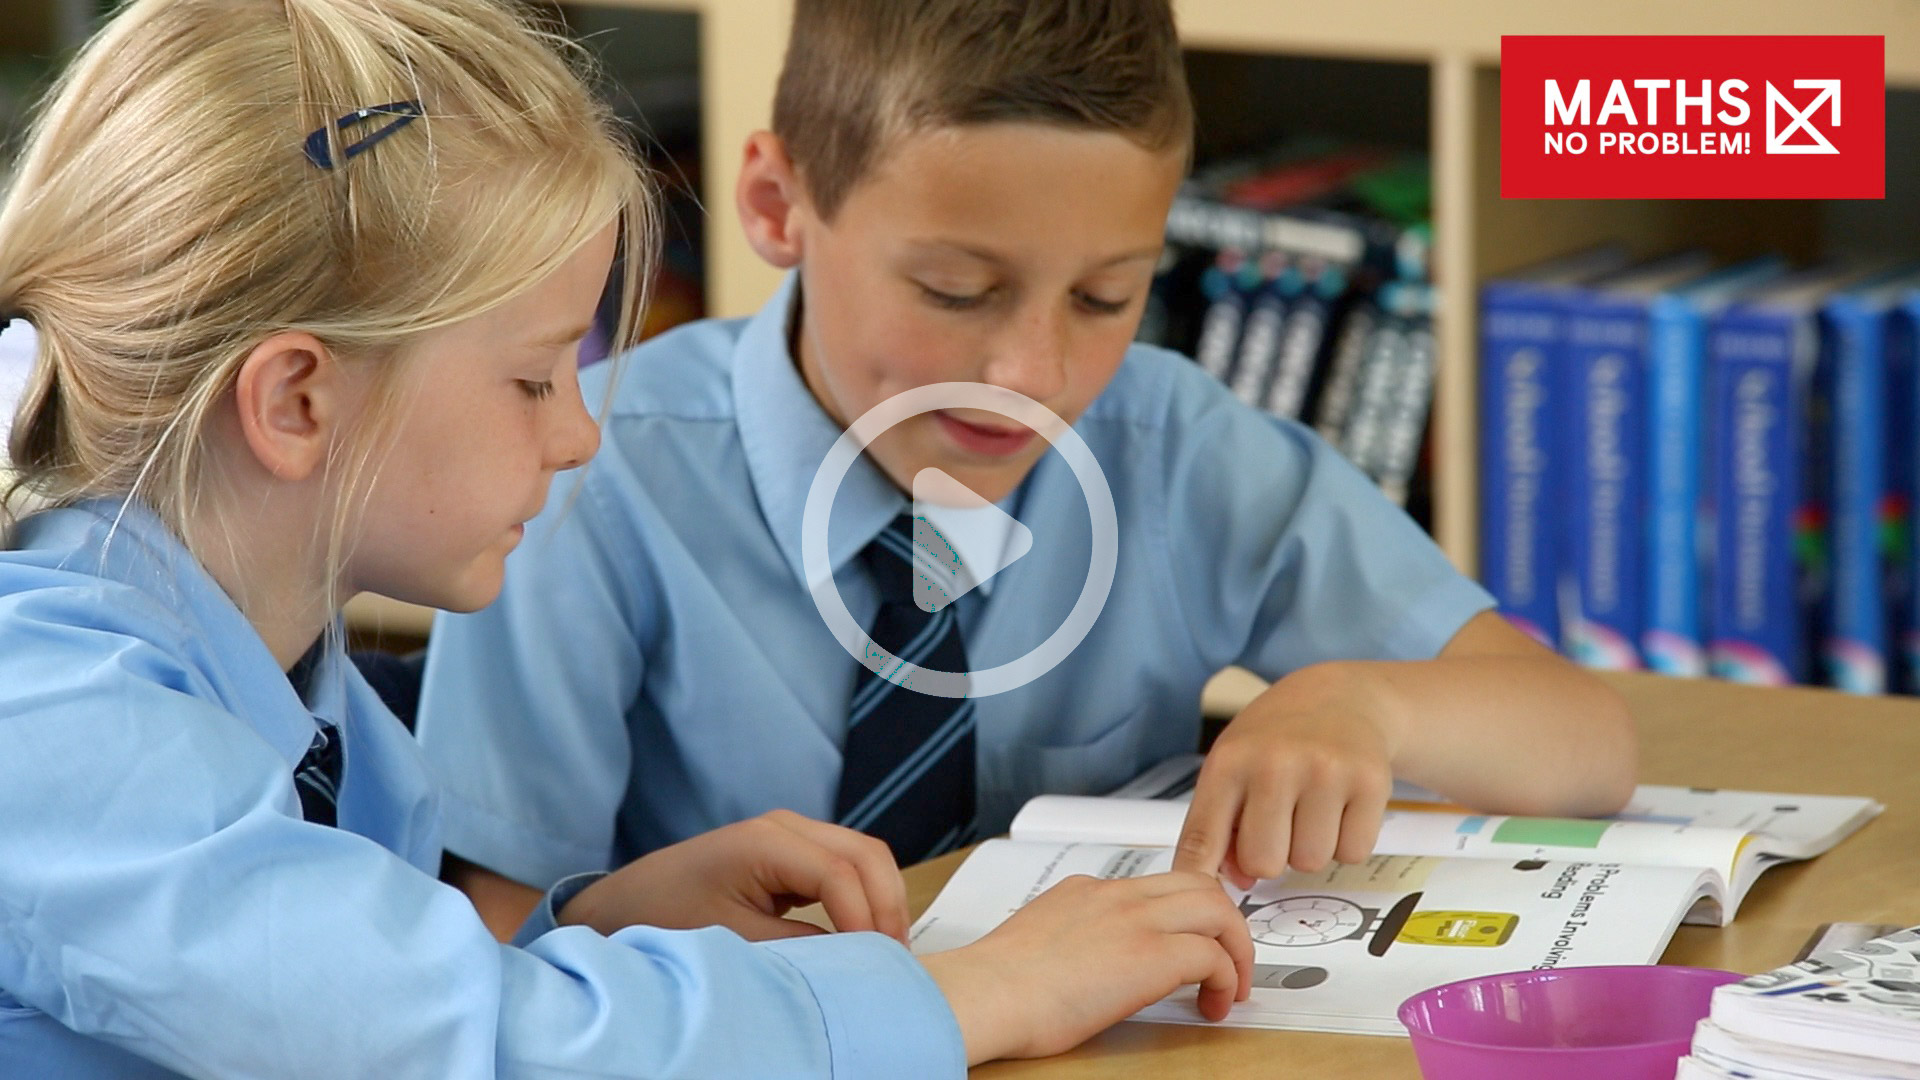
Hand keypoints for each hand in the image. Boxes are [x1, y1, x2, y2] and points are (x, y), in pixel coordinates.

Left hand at [558, 809, 908, 942]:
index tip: (877, 964)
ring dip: (883, 900)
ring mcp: (791, 835)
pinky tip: (867, 935)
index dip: (866, 918)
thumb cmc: (665, 917)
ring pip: (864, 857)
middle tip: (896, 960)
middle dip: (888, 905)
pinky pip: (847, 866)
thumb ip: (797, 946)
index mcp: (766, 840)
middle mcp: (786, 826)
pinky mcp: (792, 853)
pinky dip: (866, 896)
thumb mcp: (731, 939)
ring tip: (888, 952)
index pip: (840, 873)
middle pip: (866, 854)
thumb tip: (853, 957)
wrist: (624, 904)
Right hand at [920, 871, 1252, 1063]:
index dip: (1185, 914)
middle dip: (1225, 922)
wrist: (985, 993)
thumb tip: (1091, 967)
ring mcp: (1135, 920)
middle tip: (1227, 960)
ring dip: (1236, 947)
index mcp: (1087, 891)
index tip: (1192, 943)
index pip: (1155, 886)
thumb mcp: (1040, 941)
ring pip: (1217, 907)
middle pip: (1198, 883)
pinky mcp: (1151, 955)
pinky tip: (1211, 1006)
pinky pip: (1212, 955)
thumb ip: (1073, 938)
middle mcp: (1116, 895)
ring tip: (1230, 986)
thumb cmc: (996, 985)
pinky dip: (1225, 980)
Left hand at [1173, 663, 1396, 886]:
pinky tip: (1340, 805)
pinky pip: (1353, 853)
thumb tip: (1239, 882)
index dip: (1199, 877)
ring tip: (1310, 807)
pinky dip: (1347, 841)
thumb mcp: (1233, 766)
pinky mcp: (1371, 782)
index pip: (1203, 838)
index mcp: (1230, 761)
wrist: (1341, 698)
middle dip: (1271, 855)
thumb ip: (1221, 826)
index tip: (1200, 900)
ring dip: (1310, 847)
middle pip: (1264, 864)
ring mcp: (1326, 771)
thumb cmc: (1276, 740)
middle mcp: (1275, 763)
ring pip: (1311, 863)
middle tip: (1280, 822)